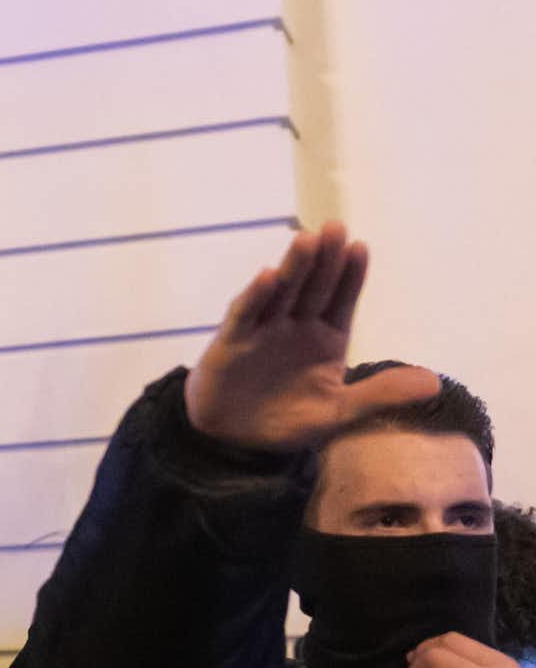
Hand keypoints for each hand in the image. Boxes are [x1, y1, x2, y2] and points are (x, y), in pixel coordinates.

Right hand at [183, 222, 438, 450]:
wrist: (235, 440)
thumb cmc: (287, 421)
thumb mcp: (339, 412)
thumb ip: (381, 394)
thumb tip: (434, 383)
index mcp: (326, 336)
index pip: (342, 298)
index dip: (350, 274)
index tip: (360, 248)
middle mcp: (296, 325)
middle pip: (313, 286)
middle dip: (324, 258)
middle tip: (335, 227)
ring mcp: (263, 330)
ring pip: (281, 291)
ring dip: (293, 266)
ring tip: (306, 240)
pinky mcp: (232, 342)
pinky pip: (246, 315)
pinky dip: (255, 296)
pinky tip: (266, 277)